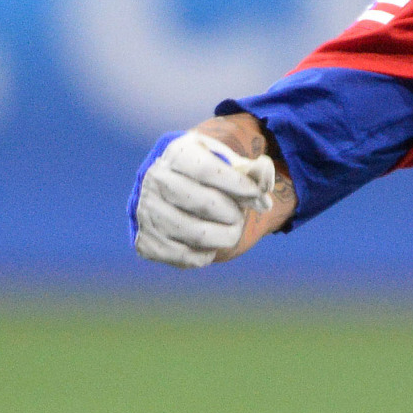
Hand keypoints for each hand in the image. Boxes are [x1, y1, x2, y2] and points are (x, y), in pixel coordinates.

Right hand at [130, 129, 277, 268]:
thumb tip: (265, 182)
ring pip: (197, 234)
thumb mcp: (227, 162)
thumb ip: (250, 171)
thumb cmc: (206, 174)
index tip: (257, 194)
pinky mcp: (147, 242)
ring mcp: (147, 213)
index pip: (207, 170)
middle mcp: (155, 181)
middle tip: (240, 215)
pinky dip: (208, 254)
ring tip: (232, 229)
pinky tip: (212, 242)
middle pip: (204, 204)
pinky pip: (186, 257)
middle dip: (233, 213)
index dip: (238, 185)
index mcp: (177, 154)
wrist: (167, 190)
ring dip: (226, 236)